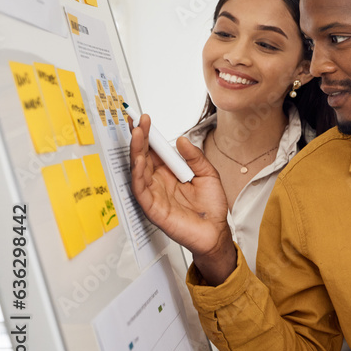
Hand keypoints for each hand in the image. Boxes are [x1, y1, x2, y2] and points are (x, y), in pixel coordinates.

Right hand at [129, 113, 234, 283]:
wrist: (215, 232)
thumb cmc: (211, 206)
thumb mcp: (208, 174)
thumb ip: (195, 157)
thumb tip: (181, 140)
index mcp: (169, 172)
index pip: (154, 150)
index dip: (149, 135)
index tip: (145, 118)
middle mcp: (158, 181)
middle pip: (143, 156)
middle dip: (139, 137)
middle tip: (138, 120)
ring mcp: (153, 193)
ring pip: (138, 170)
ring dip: (136, 151)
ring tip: (136, 134)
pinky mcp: (152, 207)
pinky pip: (141, 189)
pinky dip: (138, 174)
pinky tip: (140, 160)